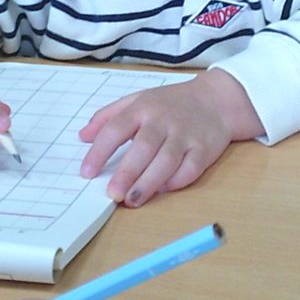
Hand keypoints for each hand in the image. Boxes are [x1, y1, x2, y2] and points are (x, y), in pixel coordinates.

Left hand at [78, 70, 260, 205]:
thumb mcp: (137, 100)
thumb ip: (108, 116)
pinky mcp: (204, 149)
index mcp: (143, 108)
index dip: (99, 151)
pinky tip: (162, 191)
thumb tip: (82, 136)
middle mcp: (164, 120)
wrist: (217, 100)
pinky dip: (176, 181)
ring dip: (149, 182)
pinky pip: (190, 168)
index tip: (86, 172)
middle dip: (127, 172)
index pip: (116, 128)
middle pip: (143, 147)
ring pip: (167, 160)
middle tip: (112, 193)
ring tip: (132, 200)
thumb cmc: (171, 103)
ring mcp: (186, 135)